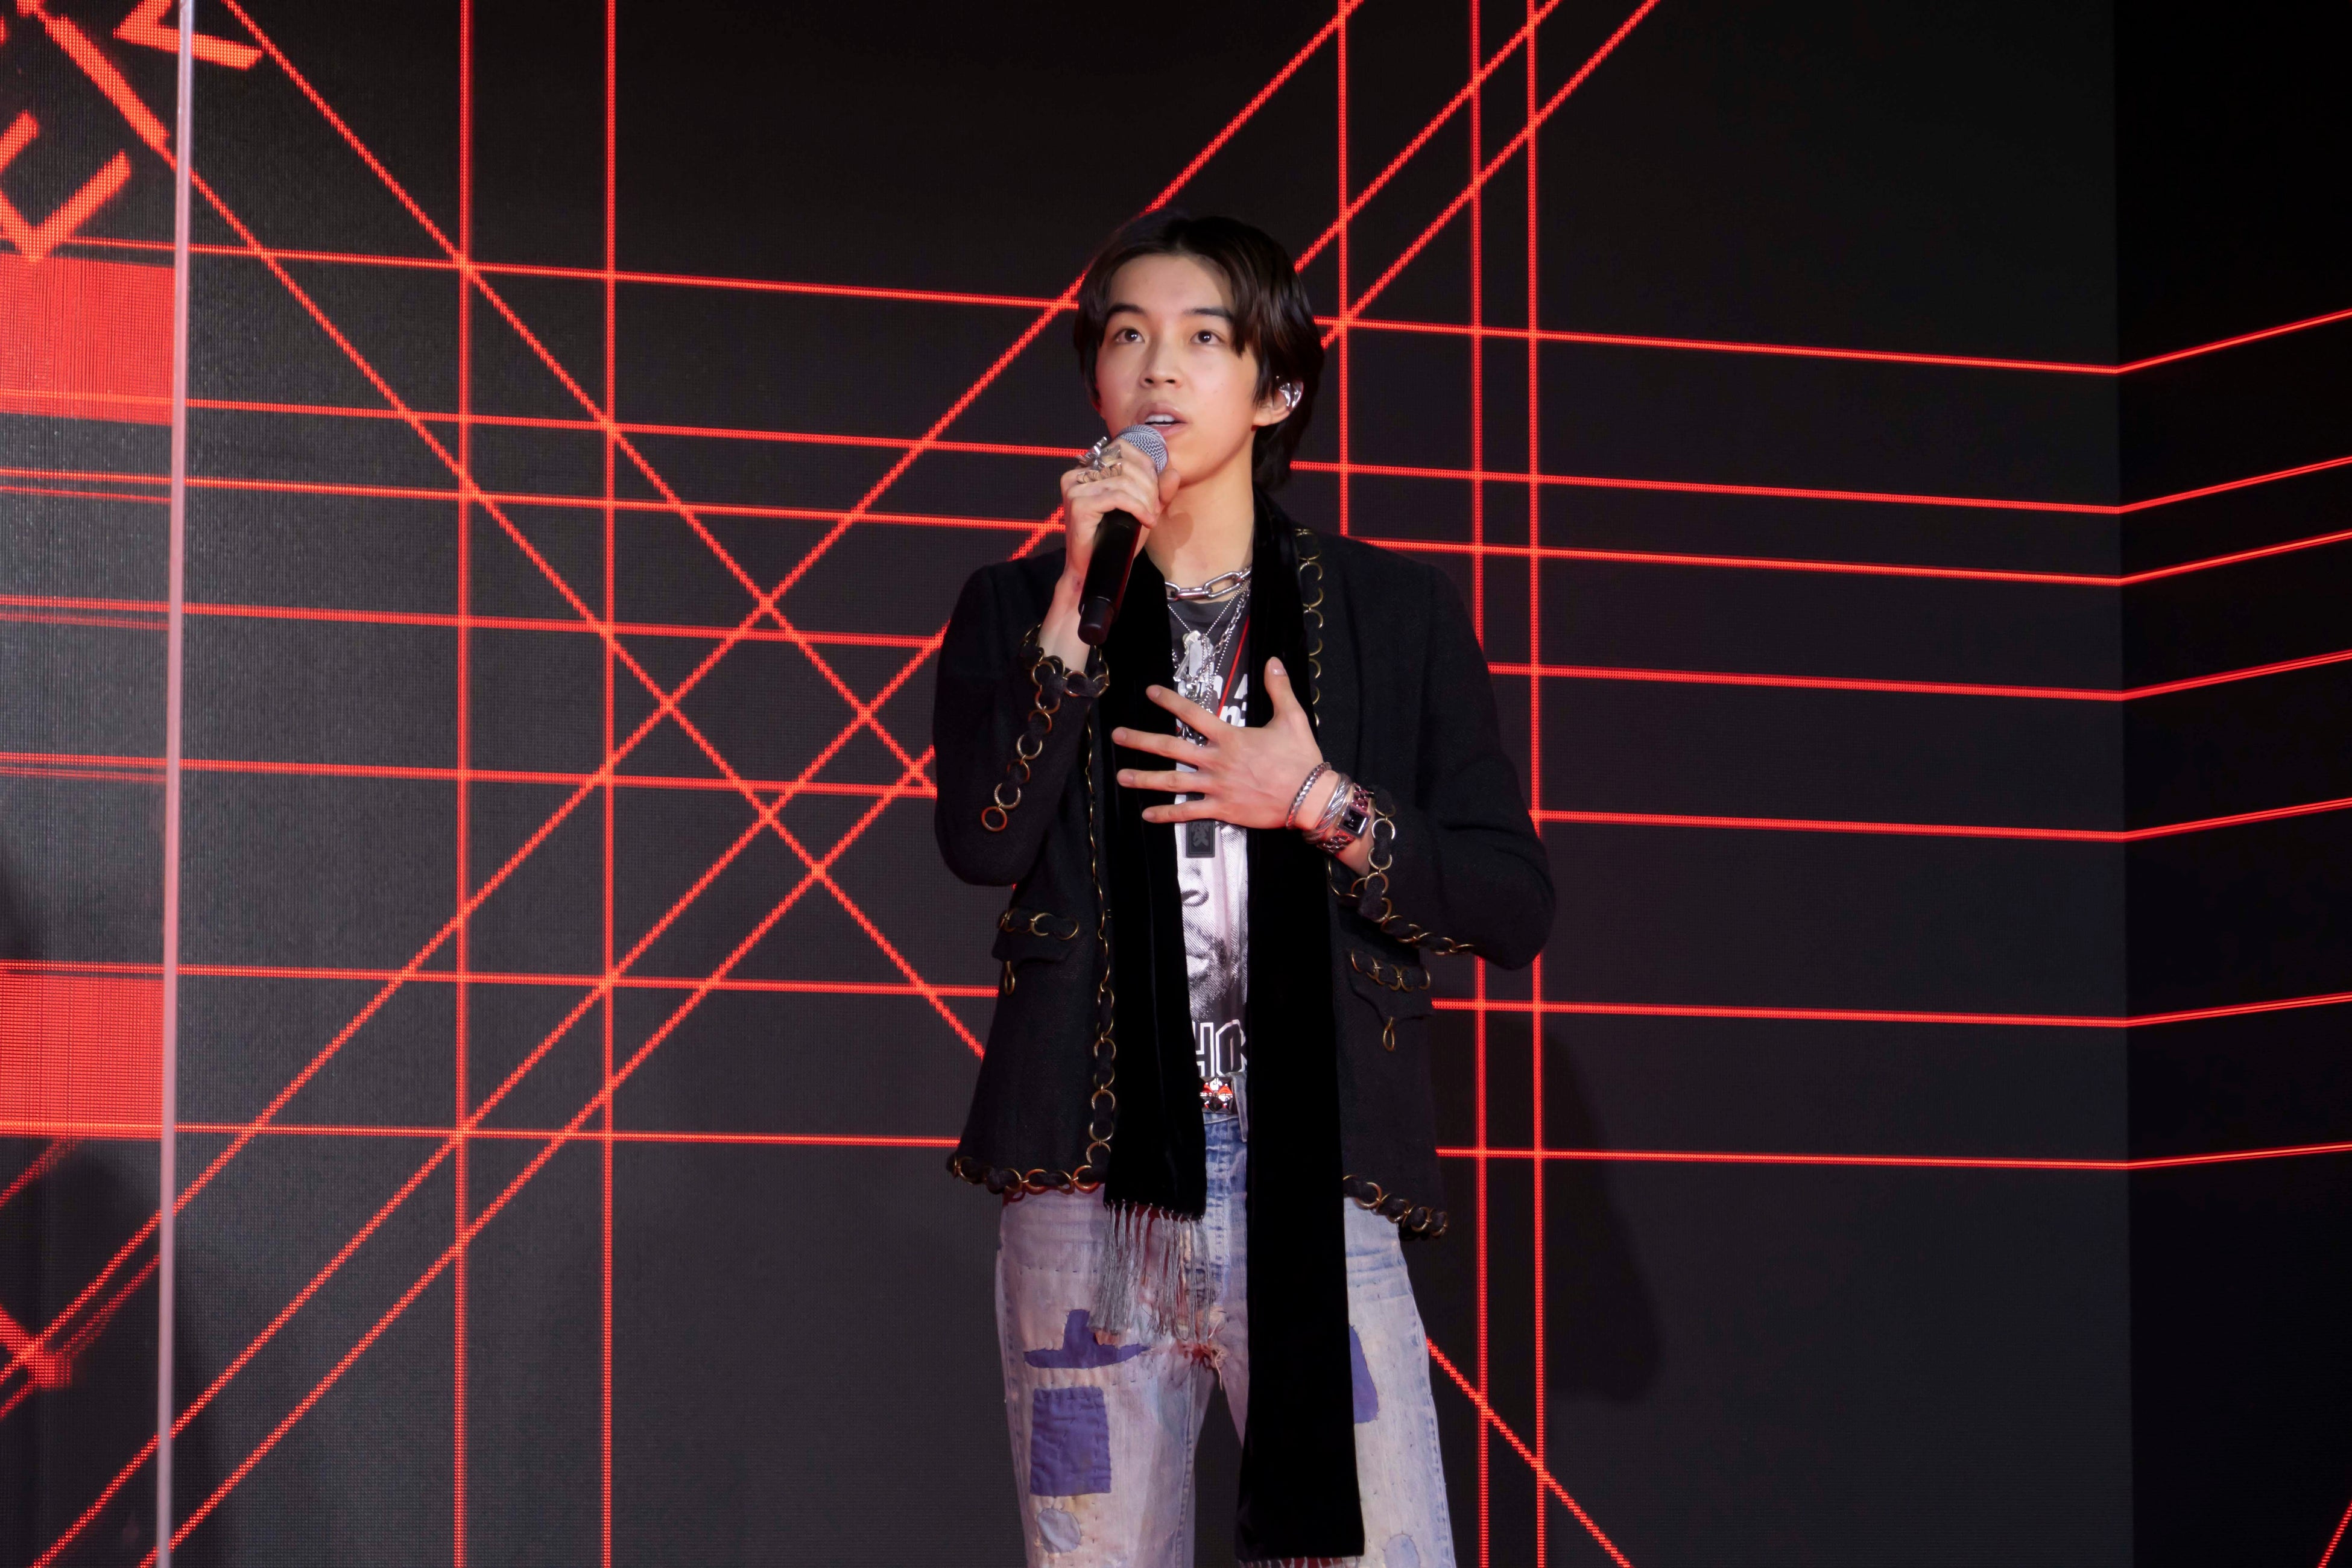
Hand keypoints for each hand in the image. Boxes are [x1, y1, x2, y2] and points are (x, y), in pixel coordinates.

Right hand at [1056, 438, 1181, 590]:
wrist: (1096, 569)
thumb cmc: (1116, 539)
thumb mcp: (1142, 510)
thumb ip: (1158, 492)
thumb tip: (1173, 472)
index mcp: (1089, 468)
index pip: (1124, 449)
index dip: (1147, 467)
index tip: (1155, 493)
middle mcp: (1078, 474)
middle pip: (1126, 464)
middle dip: (1149, 486)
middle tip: (1154, 509)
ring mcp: (1075, 488)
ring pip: (1124, 480)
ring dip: (1145, 500)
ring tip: (1149, 517)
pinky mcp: (1078, 505)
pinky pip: (1118, 497)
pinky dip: (1138, 508)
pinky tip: (1146, 521)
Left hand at [1111, 656, 1325, 829]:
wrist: (1311, 797)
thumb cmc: (1301, 759)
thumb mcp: (1292, 718)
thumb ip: (1279, 688)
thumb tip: (1274, 662)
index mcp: (1230, 737)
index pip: (1192, 715)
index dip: (1170, 701)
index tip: (1150, 692)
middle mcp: (1217, 761)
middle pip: (1171, 748)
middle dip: (1141, 740)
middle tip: (1117, 736)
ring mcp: (1217, 786)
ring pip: (1173, 782)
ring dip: (1144, 779)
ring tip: (1121, 776)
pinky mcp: (1222, 809)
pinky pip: (1188, 813)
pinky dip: (1166, 815)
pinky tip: (1147, 814)